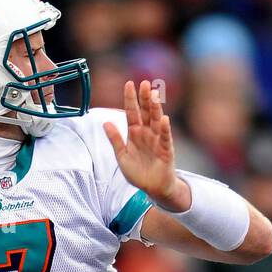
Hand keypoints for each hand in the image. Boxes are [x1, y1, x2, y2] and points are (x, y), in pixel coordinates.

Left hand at [104, 80, 190, 212]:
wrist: (152, 188)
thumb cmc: (138, 172)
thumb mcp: (122, 156)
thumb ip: (115, 140)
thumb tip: (105, 122)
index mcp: (135, 133)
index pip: (132, 112)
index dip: (130, 99)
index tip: (129, 84)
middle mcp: (147, 133)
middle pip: (146, 112)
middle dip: (145, 98)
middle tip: (144, 83)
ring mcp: (157, 140)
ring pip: (156, 121)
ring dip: (155, 108)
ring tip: (154, 95)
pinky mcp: (166, 150)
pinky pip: (165, 138)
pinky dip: (164, 129)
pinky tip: (163, 119)